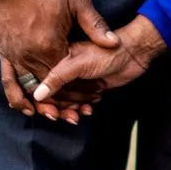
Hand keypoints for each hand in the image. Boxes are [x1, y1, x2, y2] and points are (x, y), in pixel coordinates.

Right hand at [0, 0, 119, 123]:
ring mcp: (14, 54)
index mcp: (49, 45)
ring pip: (30, 89)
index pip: (67, 79)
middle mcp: (29, 54)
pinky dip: (16, 97)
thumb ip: (94, 26)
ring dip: (44, 105)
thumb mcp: (77, 0)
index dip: (82, 90)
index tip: (95, 95)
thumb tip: (113, 43)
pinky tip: (26, 109)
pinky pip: (8, 80)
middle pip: (49, 89)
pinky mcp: (3, 50)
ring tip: (57, 115)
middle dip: (66, 102)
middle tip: (81, 112)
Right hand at [33, 13, 166, 112]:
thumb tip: (37, 94)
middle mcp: (64, 69)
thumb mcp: (78, 64)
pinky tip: (88, 110)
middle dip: (59, 109)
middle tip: (70, 117)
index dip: (45, 101)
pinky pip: (78, 102)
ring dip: (71, 111)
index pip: (42, 85)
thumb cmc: (107, 52)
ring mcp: (76, 79)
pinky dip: (81, 109)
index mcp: (57, 60)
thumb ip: (58, 78)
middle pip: (53, 95)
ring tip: (80, 114)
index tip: (51, 113)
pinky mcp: (88, 86)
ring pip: (65, 100)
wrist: (132, 53)